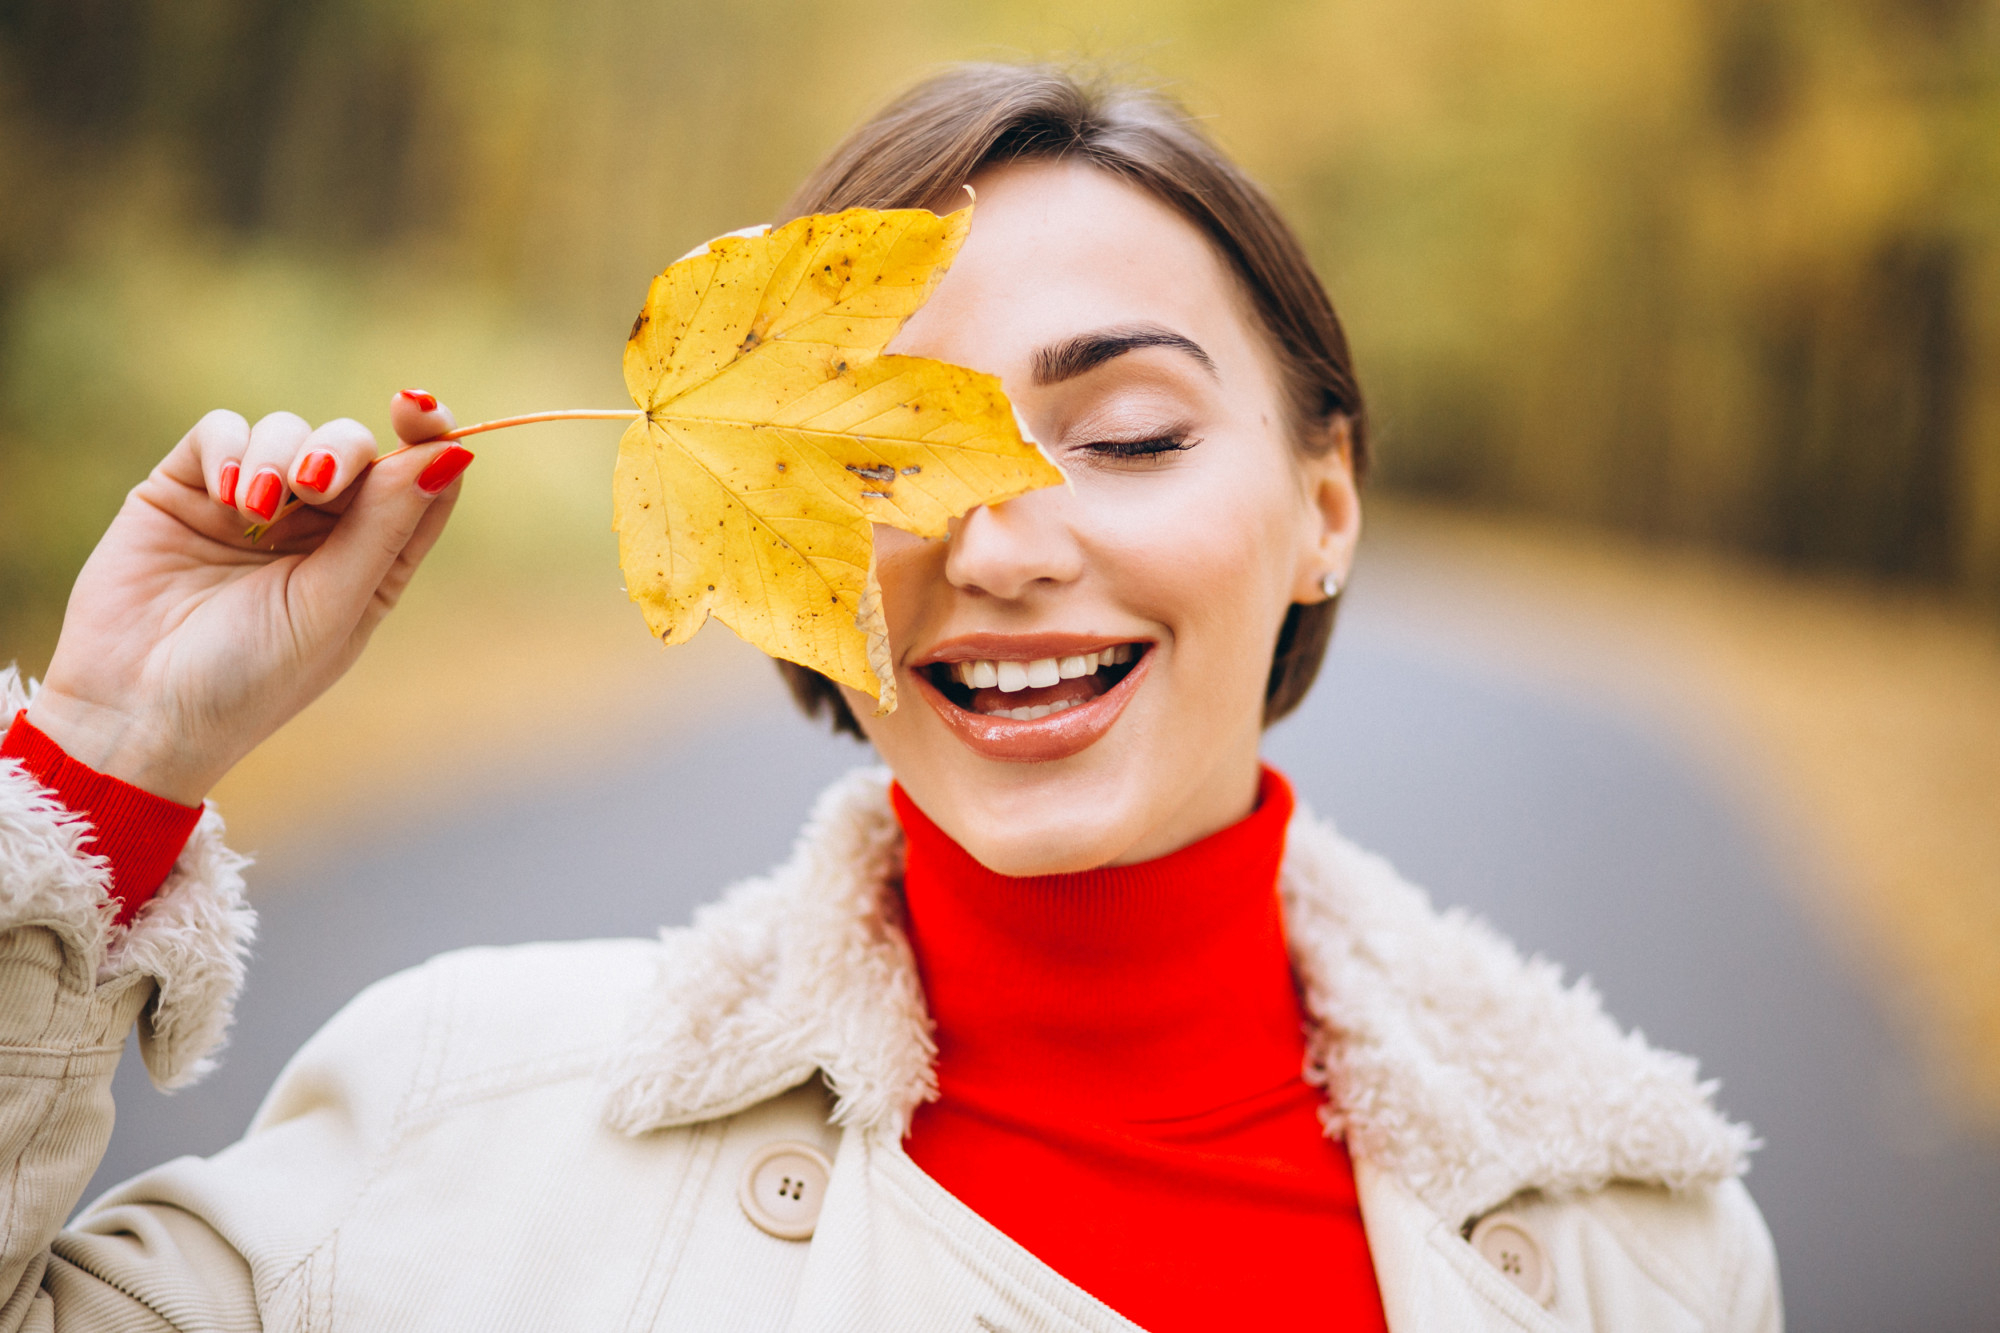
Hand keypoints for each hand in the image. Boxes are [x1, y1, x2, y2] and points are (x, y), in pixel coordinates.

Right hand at [24, 392, 472, 803]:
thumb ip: (386, 525)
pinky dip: (231, 449)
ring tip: (256, 508)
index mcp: (371, 562)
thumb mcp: (333, 605)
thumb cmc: (249, 678)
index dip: (429, 435)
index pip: (417, 481)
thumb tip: (451, 454)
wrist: (136, 710)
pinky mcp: (186, 489)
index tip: (421, 411)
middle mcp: (316, 529)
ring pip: (288, 428)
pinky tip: (226, 495)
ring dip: (281, 455)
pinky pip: (222, 431)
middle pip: (353, 446)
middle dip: (341, 450)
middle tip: (316, 484)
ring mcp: (251, 504)